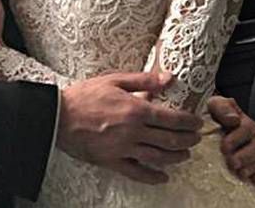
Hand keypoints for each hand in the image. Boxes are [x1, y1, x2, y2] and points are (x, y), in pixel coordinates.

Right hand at [57, 71, 203, 184]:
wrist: (57, 116)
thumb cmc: (85, 95)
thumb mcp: (115, 80)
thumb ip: (144, 80)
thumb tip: (169, 78)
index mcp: (136, 110)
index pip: (172, 119)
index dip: (188, 122)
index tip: (197, 122)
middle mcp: (133, 132)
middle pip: (169, 140)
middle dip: (188, 140)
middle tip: (196, 138)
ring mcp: (123, 149)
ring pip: (158, 157)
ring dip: (176, 157)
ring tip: (185, 154)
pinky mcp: (111, 161)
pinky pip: (137, 173)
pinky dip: (152, 177)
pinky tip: (163, 177)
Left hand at [207, 96, 254, 184]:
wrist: (207, 123)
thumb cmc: (211, 113)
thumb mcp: (214, 105)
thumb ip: (222, 107)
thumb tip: (234, 119)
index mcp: (242, 120)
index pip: (246, 128)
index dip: (237, 138)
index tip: (224, 147)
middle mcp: (250, 135)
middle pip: (254, 146)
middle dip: (244, 156)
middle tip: (232, 162)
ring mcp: (251, 149)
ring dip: (250, 167)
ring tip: (240, 172)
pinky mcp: (250, 162)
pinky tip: (251, 180)